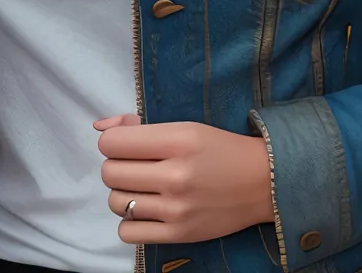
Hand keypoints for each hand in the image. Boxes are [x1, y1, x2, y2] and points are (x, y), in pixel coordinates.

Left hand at [94, 113, 273, 244]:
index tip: (127, 144)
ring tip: (142, 187)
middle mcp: (175, 175)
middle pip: (109, 172)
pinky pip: (127, 232)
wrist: (262, 182)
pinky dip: (130, 221)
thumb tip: (99, 128)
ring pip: (114, 202)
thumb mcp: (184, 126)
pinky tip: (147, 209)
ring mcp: (176, 209)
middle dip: (116, 166)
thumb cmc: (219, 148)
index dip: (113, 142)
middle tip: (136, 165)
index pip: (113, 143)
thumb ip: (138, 125)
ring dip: (122, 192)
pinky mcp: (178, 235)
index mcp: (178, 140)